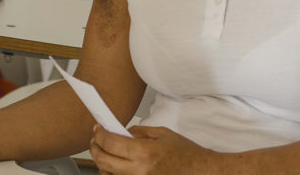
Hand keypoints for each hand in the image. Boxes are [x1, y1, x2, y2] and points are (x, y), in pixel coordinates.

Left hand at [89, 125, 218, 174]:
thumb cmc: (188, 154)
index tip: (97, 130)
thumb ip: (139, 132)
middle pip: (103, 161)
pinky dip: (114, 173)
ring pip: (108, 174)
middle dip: (95, 148)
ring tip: (104, 153)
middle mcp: (140, 171)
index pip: (110, 143)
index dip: (99, 134)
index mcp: (144, 153)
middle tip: (95, 141)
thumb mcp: (163, 134)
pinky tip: (116, 166)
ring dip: (102, 163)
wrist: (204, 171)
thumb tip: (122, 132)